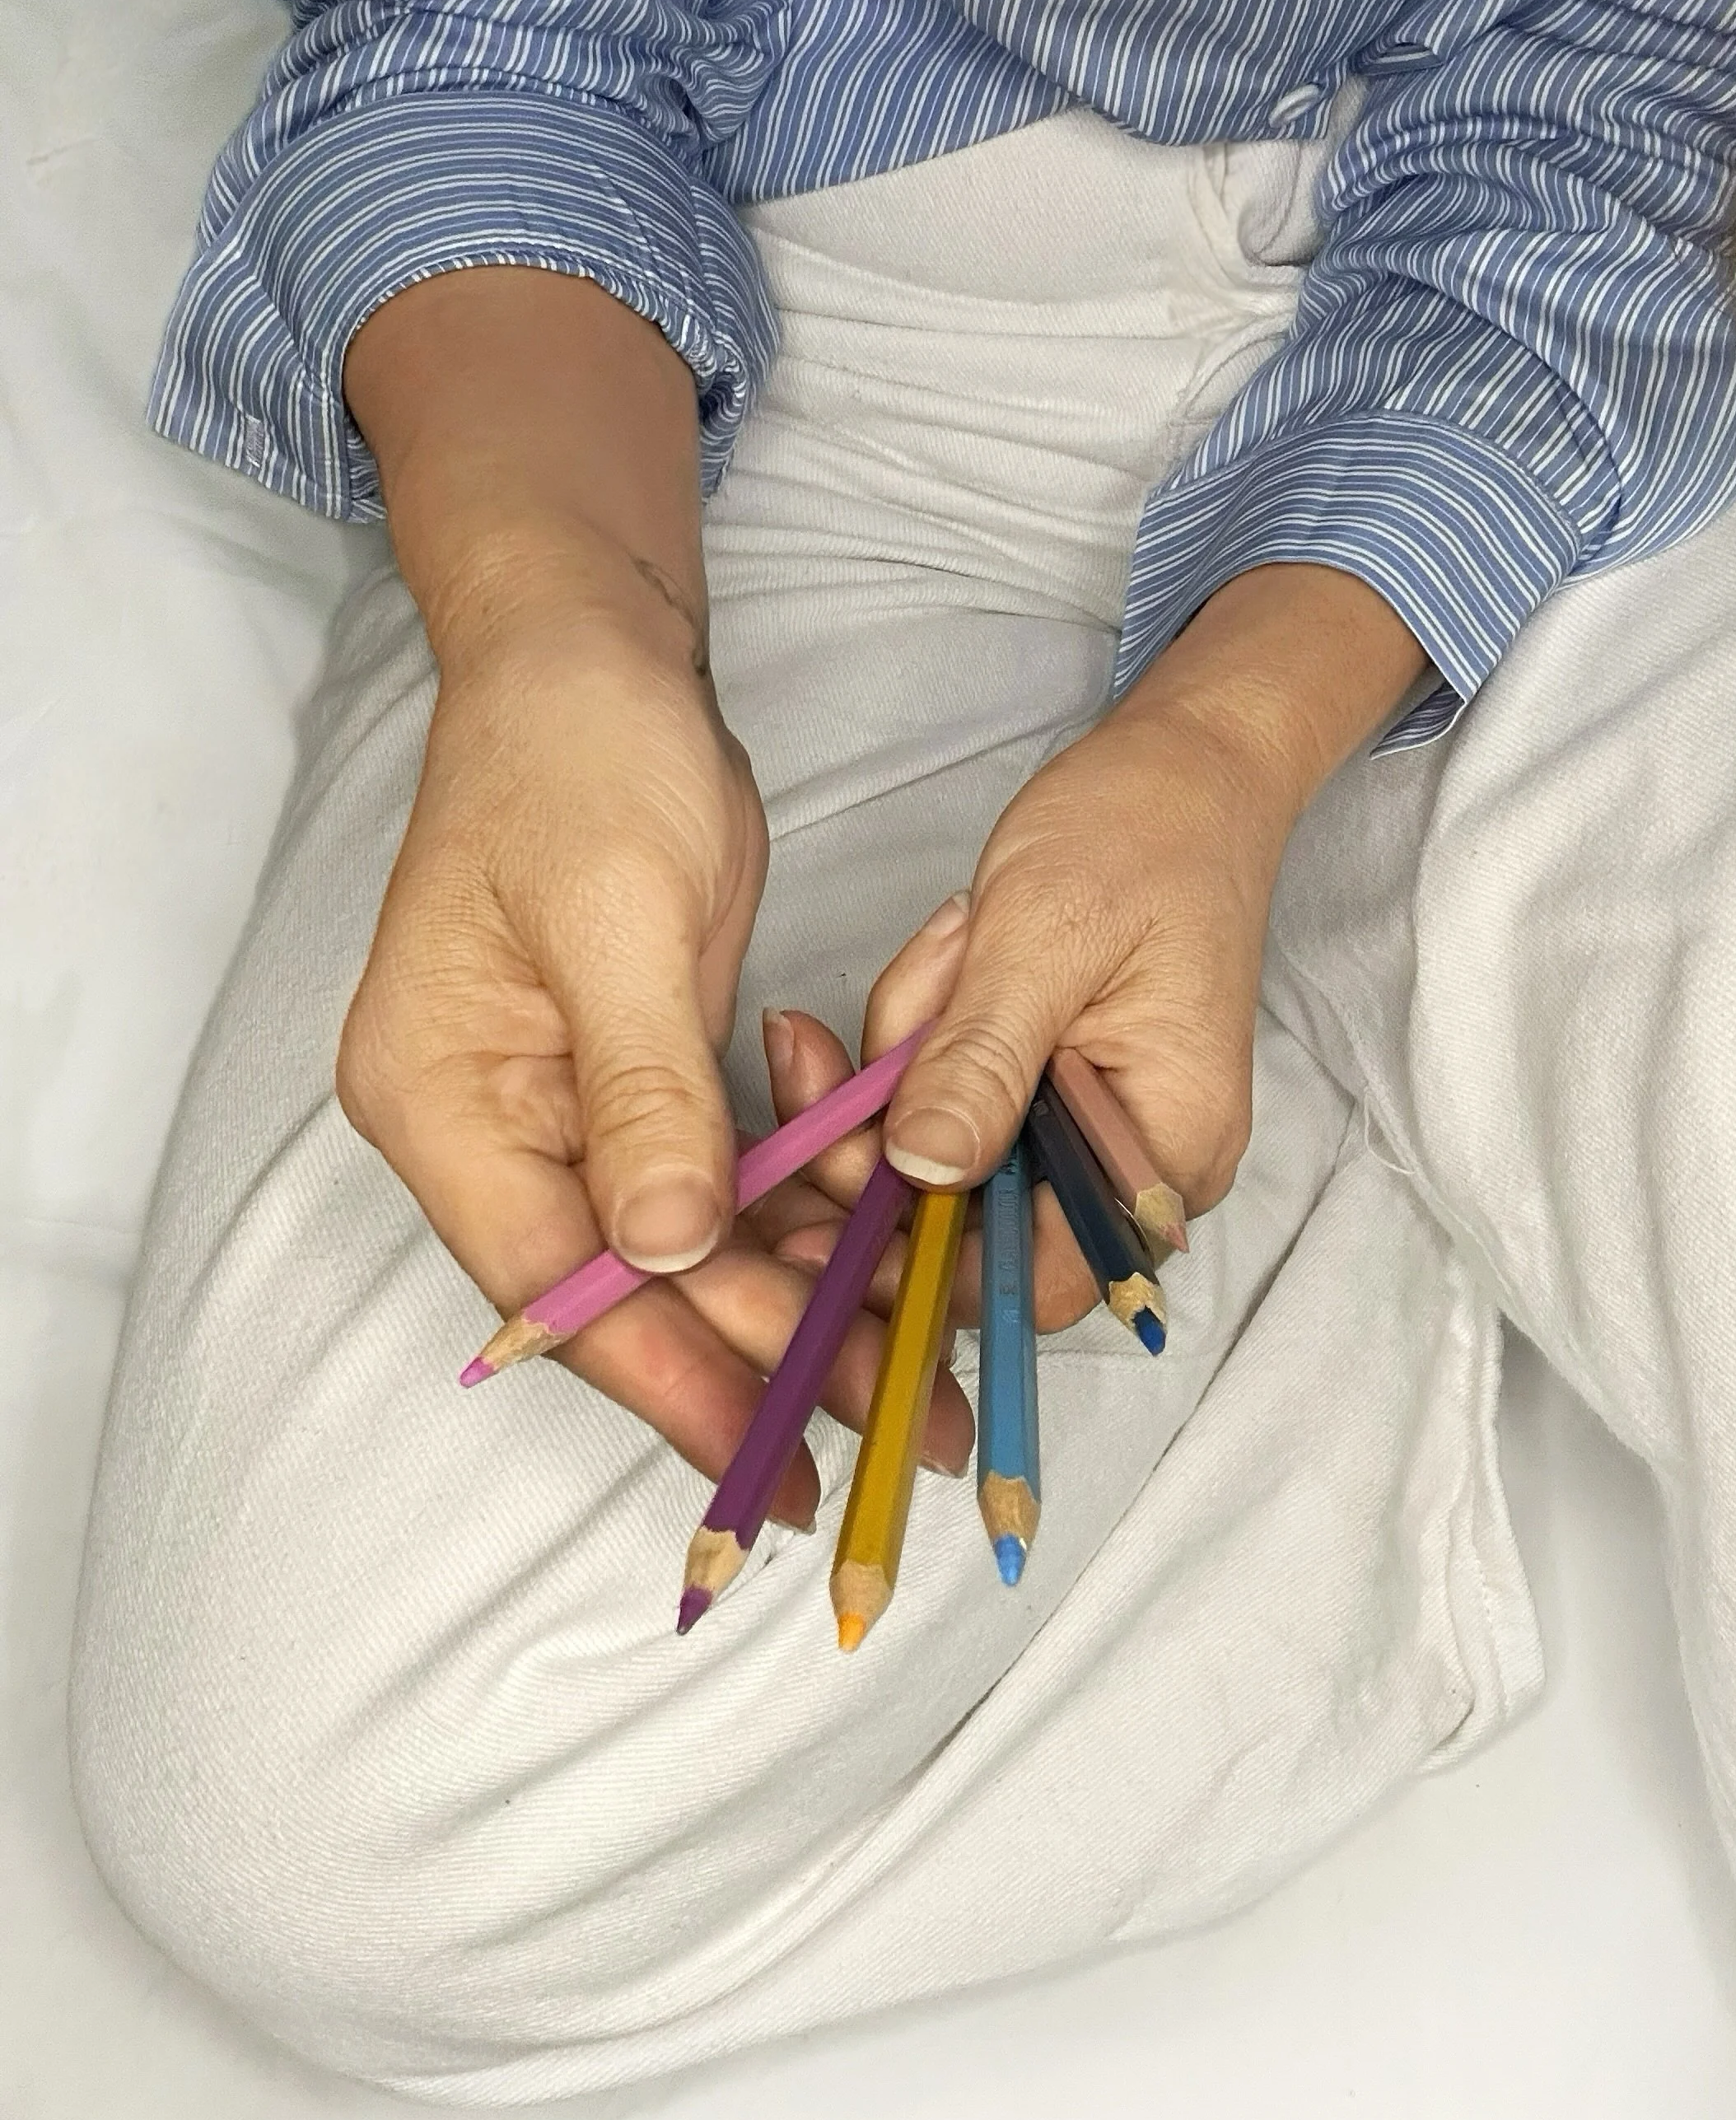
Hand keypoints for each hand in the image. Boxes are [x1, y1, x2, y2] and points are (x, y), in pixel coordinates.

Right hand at [336, 269, 972, 1516]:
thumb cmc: (581, 760)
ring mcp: (556, 1106)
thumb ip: (642, 1093)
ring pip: (673, 1250)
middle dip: (750, 1363)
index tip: (773, 1462)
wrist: (592, 657)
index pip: (555, 1281)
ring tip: (911, 1377)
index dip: (666, 1379)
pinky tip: (872, 1273)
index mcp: (441, 1095)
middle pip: (620, 1287)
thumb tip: (661, 1253)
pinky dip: (787, 1229)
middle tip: (889, 1431)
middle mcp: (487, 1124)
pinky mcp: (627, 1078)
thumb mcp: (621, 917)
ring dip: (786, 1309)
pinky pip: (707, 1187)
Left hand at [873, 562, 1427, 1323]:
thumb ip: (982, 1063)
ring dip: (910, 1062)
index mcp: (1164, 1150)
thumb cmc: (1139, 836)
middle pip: (971, 1228)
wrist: (1185, 771)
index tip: (823, 1201)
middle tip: (835, 1042)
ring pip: (945, 1160)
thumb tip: (924, 1174)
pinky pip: (952, 1106)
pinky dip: (925, 1042)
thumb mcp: (1043, 940)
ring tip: (956, 948)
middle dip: (889, 1135)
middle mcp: (1133, 1169)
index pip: (1033, 1279)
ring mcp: (1087, 1134)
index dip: (922, 1265)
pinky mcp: (1046, 1095)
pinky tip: (954, 956)